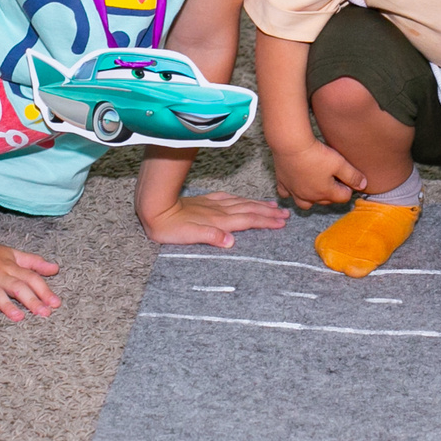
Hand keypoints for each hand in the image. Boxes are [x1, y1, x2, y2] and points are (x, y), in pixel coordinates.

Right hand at [0, 237, 59, 320]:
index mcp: (10, 266)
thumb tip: (55, 269)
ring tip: (18, 317)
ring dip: (6, 304)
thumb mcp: (13, 254)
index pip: (31, 278)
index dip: (44, 290)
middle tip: (45, 313)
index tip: (56, 303)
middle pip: (17, 287)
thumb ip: (34, 263)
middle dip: (31, 300)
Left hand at [141, 191, 290, 246]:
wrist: (154, 208)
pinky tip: (244, 199)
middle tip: (286, 214)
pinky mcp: (204, 201)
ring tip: (273, 205)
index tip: (282, 222)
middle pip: (250, 211)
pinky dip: (241, 199)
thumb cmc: (168, 227)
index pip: (248, 220)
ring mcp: (212, 205)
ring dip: (259, 205)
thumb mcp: (188, 236)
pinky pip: (229, 199)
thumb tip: (231, 241)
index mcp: (218, 221)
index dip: (266, 221)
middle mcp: (219, 211)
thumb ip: (211, 237)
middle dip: (269, 213)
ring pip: (242, 203)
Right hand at [273, 140, 365, 210]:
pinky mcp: (283, 182)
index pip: (343, 197)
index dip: (348, 188)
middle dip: (332, 193)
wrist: (291, 145)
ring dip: (312, 198)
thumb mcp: (339, 163)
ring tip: (316, 187)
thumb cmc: (315, 154)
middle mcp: (309, 196)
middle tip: (335, 179)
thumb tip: (364, 185)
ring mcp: (294, 191)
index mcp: (325, 193)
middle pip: (325, 201)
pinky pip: (286, 193)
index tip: (348, 178)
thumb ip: (353, 176)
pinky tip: (295, 185)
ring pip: (304, 203)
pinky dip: (291, 192)